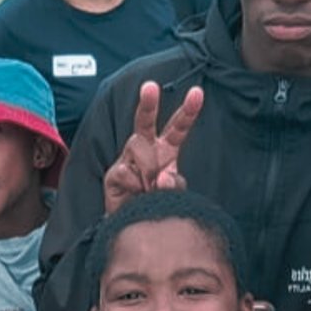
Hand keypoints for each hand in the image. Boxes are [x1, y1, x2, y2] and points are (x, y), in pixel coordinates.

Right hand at [102, 81, 202, 214]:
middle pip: (145, 121)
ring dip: (148, 170)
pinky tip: (136, 195)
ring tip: (150, 189)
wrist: (135, 224)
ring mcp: (128, 159)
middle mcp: (146, 148)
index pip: (178, 128)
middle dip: (148, 103)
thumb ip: (173, 184)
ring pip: (138, 148)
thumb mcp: (174, 194)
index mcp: (166, 149)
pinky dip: (136, 186)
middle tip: (150, 86)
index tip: (197, 93)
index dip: (188, 111)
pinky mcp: (113, 173)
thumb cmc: (157, 203)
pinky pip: (127, 172)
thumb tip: (162, 177)